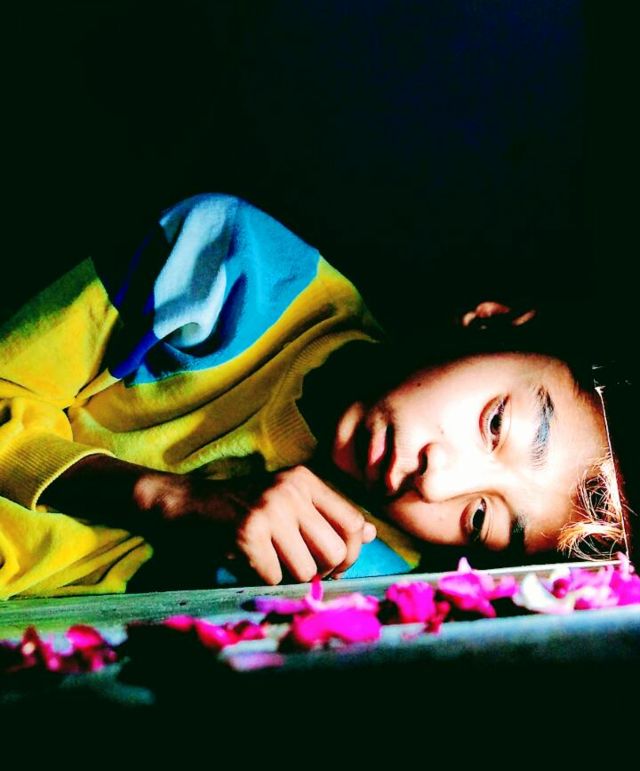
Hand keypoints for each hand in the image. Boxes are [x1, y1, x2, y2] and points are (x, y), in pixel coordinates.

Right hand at [199, 465, 376, 584]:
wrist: (190, 504)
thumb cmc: (244, 507)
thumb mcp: (290, 502)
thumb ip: (328, 516)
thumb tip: (370, 533)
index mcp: (305, 480)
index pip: (353, 522)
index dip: (351, 552)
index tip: (334, 564)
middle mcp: (291, 490)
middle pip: (336, 552)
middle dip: (322, 571)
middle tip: (302, 570)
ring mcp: (270, 509)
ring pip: (306, 569)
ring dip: (290, 577)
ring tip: (272, 562)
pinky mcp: (248, 532)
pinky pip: (275, 576)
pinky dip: (264, 578)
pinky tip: (250, 562)